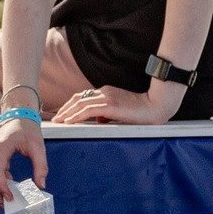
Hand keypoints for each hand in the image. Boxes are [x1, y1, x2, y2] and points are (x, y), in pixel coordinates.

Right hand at [0, 113, 45, 204]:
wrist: (18, 114)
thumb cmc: (28, 129)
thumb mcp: (38, 146)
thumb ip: (41, 166)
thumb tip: (41, 185)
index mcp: (2, 147)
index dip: (2, 187)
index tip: (10, 197)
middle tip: (5, 206)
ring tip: (5, 201)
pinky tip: (8, 189)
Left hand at [54, 83, 179, 124]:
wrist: (156, 106)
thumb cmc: (142, 111)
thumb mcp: (121, 111)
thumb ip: (109, 113)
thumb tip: (99, 120)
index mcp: (107, 92)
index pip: (83, 97)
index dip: (71, 105)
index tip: (62, 113)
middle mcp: (104, 92)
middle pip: (78, 98)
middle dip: (65, 108)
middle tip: (56, 118)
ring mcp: (107, 97)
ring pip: (80, 103)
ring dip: (67, 113)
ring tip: (59, 121)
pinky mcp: (110, 105)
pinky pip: (88, 110)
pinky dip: (76, 115)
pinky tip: (69, 121)